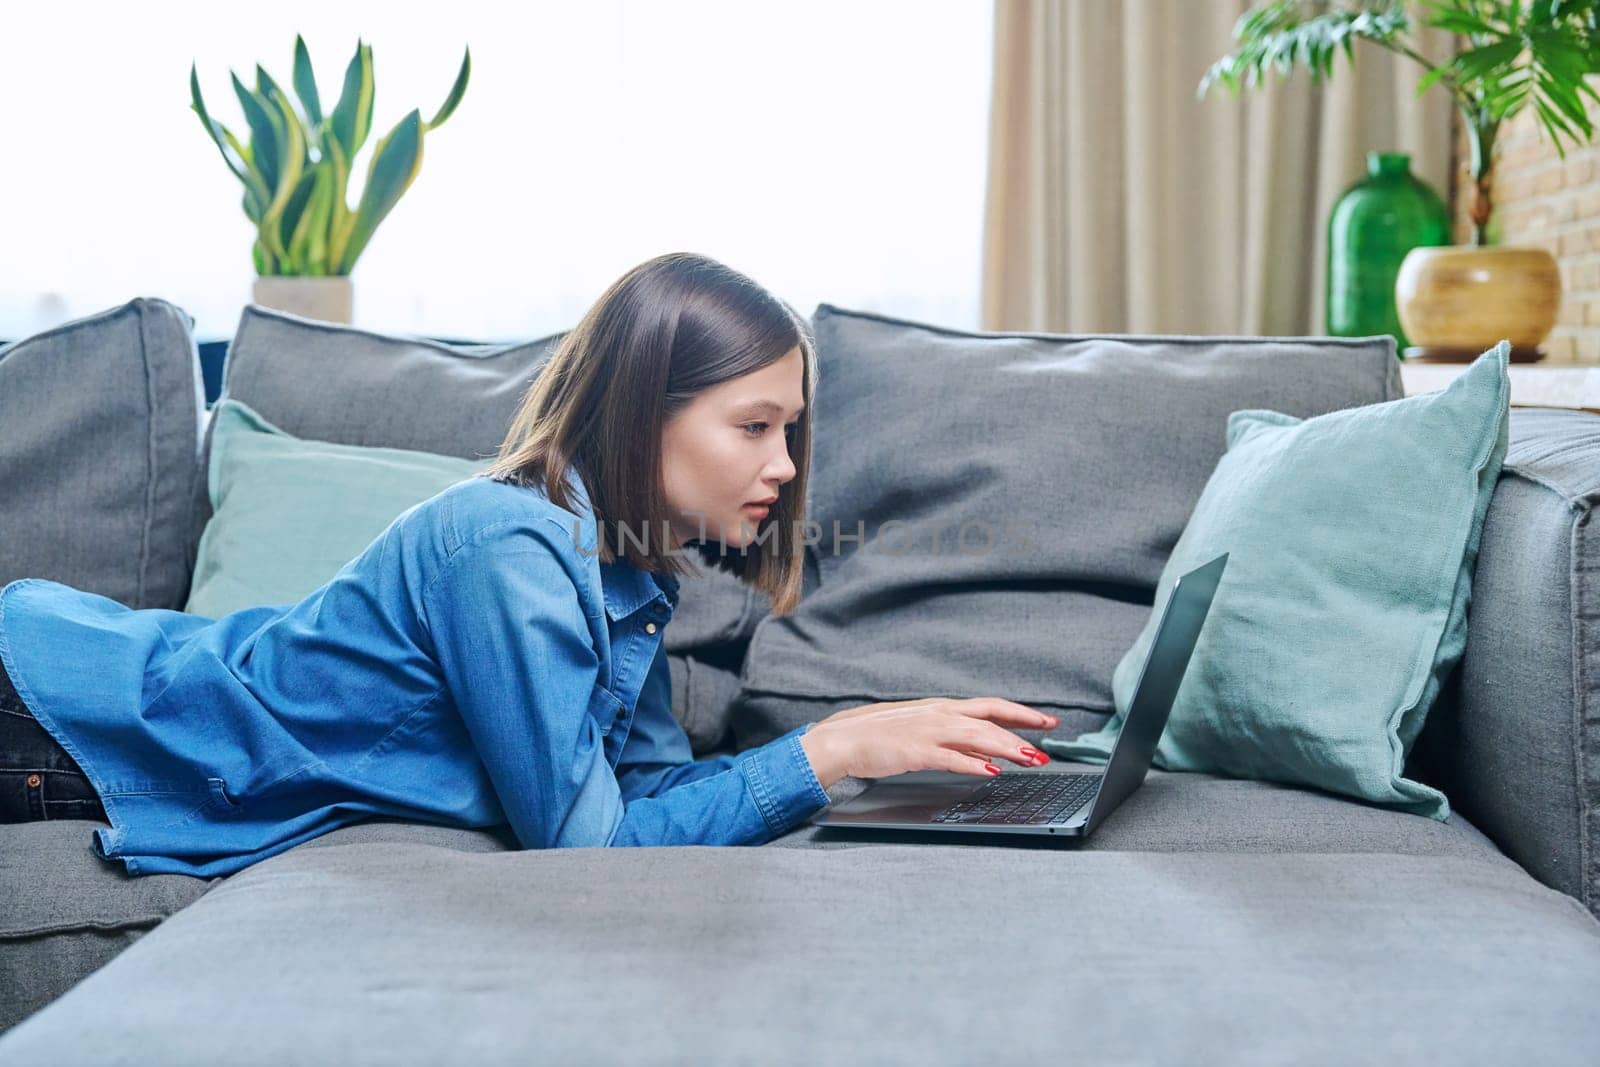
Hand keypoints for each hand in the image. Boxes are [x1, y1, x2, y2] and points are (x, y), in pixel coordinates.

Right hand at [799, 698, 1060, 789]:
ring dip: (1007, 747)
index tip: (1046, 720)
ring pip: (977, 734)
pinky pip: (951, 757)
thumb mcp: (923, 734)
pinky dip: (974, 763)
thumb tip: (988, 753)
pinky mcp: (915, 750)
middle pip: (991, 717)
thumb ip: (956, 743)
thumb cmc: (878, 737)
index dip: (1021, 713)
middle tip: (1049, 740)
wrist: (841, 739)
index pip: (990, 706)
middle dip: (1023, 728)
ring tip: (1030, 758)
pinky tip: (991, 771)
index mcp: (942, 708)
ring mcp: (928, 731)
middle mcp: (940, 714)